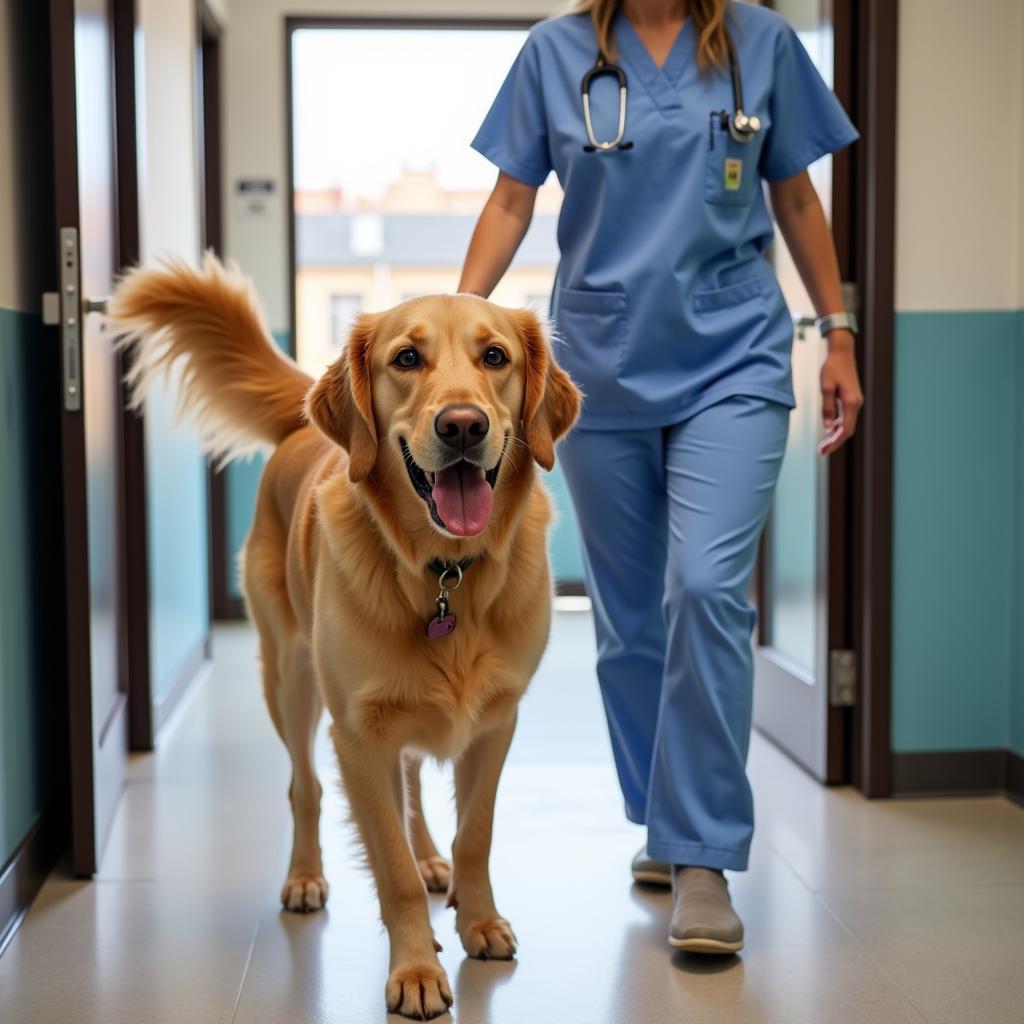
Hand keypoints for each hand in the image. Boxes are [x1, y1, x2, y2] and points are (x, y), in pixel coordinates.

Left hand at [818, 331, 863, 454]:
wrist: (842, 352)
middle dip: (834, 442)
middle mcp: (856, 404)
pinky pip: (846, 417)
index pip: (845, 430)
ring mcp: (855, 402)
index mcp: (851, 403)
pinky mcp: (851, 399)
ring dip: (835, 435)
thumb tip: (827, 427)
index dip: (834, 442)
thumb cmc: (833, 367)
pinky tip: (828, 429)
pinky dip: (837, 425)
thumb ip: (827, 408)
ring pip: (847, 424)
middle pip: (847, 430)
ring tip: (823, 443)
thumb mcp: (825, 388)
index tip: (823, 450)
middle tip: (821, 451)